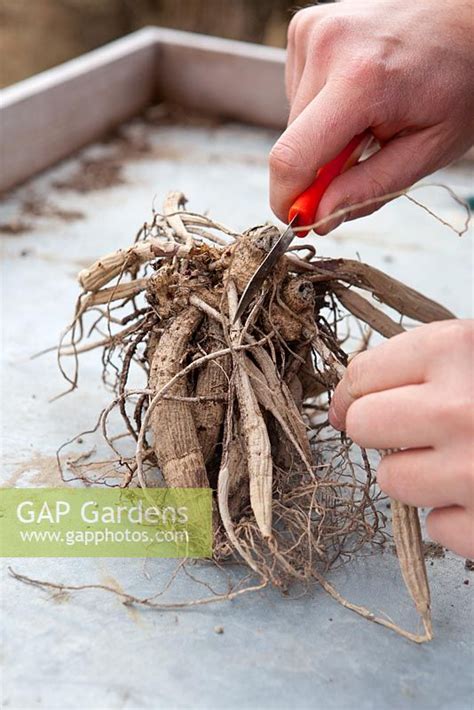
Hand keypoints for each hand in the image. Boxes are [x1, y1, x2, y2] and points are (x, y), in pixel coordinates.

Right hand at [270, 0, 473, 231]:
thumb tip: (321, 217)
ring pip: (292, 120)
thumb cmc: (458, 82)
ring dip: (320, 133)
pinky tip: (354, 91)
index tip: (298, 219)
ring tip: (367, 114)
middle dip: (317, 167)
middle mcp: (329, 47)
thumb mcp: (428, 150)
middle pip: (291, 143)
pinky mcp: (306, 27)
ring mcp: (314, 31)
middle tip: (359, 160)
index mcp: (361, 80)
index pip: (292, 158)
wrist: (466, 21)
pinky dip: (320, 105)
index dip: (287, 199)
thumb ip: (370, 189)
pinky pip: (296, 91)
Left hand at [328, 320, 473, 557]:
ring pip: (391, 481)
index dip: (357, 391)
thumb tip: (345, 400)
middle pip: (362, 426)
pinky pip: (435, 527)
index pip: (361, 375)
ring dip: (418, 475)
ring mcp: (472, 473)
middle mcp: (459, 409)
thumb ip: (418, 363)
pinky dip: (454, 515)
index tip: (360, 400)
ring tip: (461, 459)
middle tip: (418, 428)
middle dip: (381, 429)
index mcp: (454, 350)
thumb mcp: (473, 351)